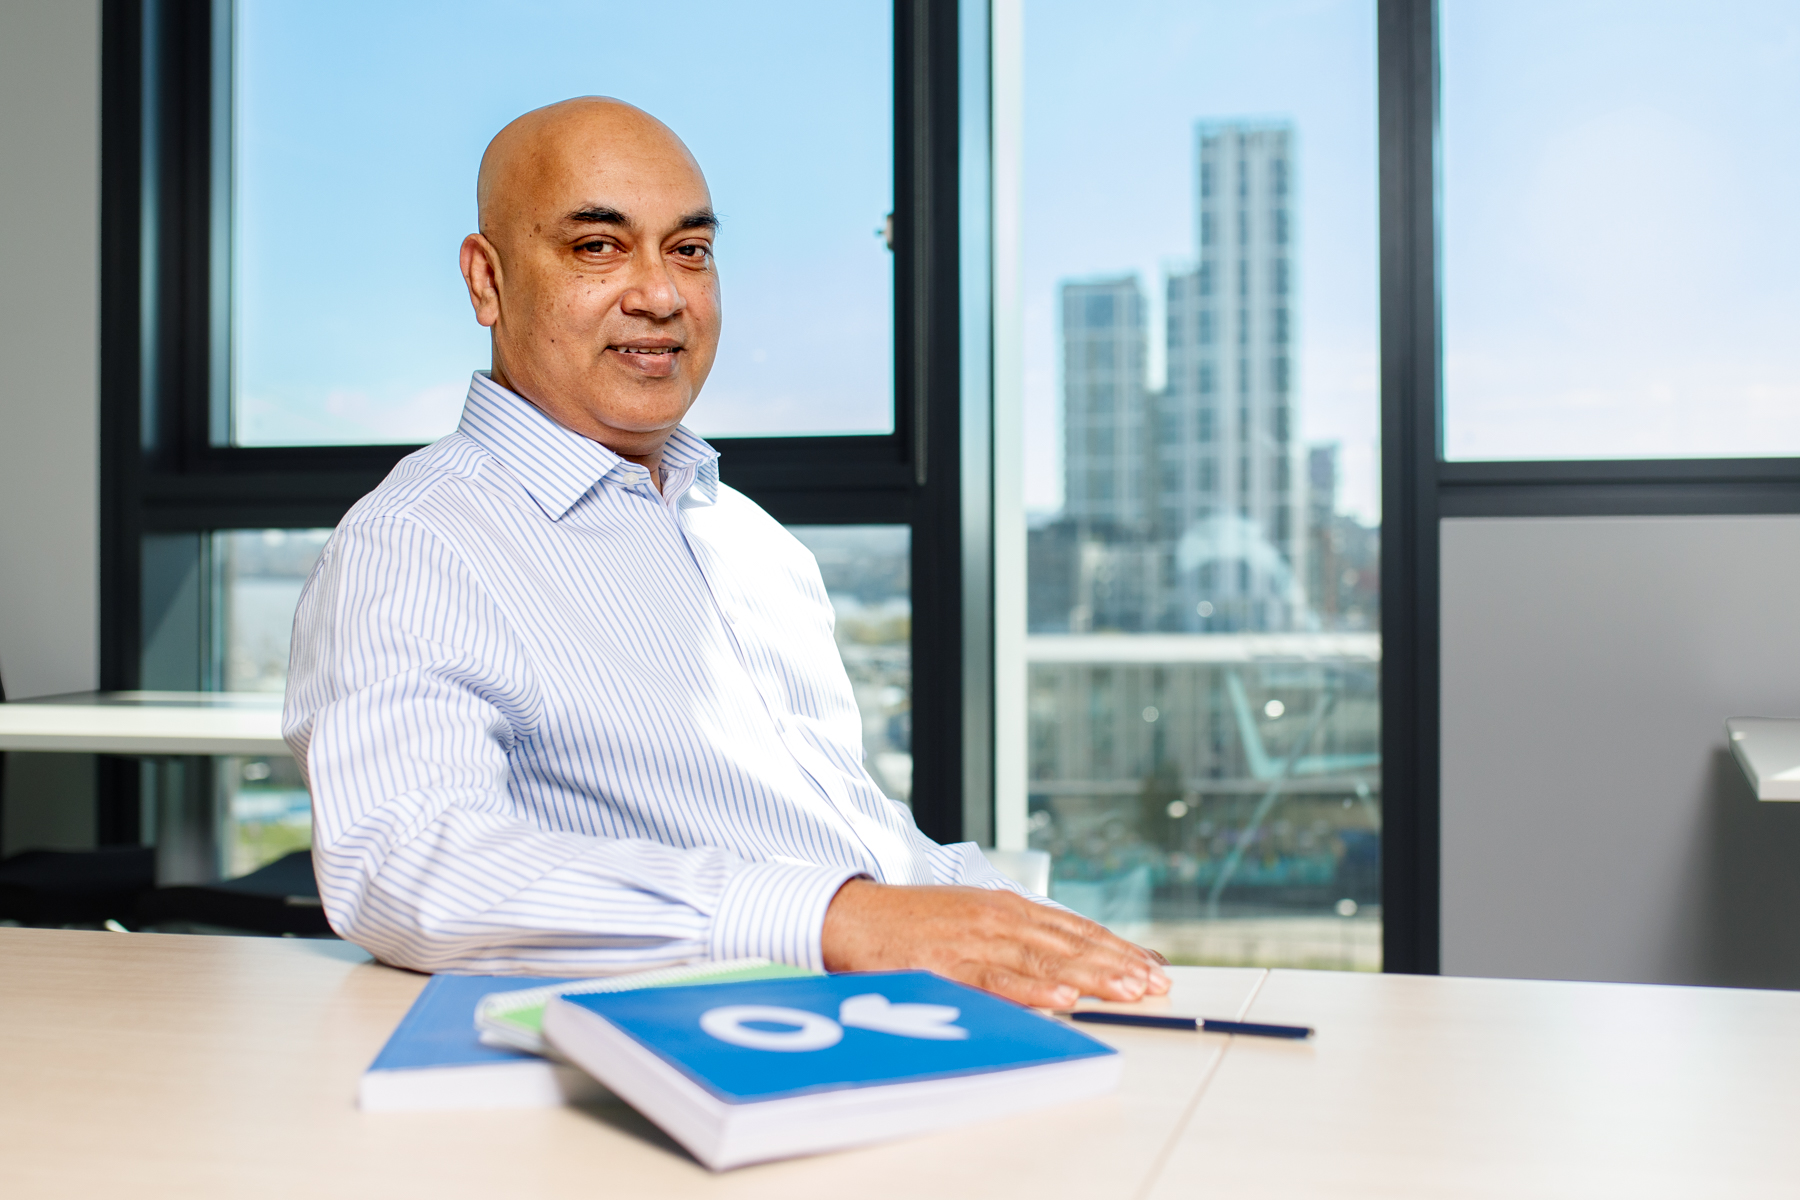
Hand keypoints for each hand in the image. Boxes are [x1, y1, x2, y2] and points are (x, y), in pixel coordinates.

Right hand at [820, 879, 1170, 1007]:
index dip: (1116, 948)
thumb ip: (1014, 939)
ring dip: (1091, 977)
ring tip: (1129, 991)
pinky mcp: (947, 966)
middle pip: (1068, 944)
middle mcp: (997, 919)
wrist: (851, 915)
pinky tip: (1064, 1001)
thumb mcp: (970, 918)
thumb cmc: (911, 924)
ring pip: (1043, 961)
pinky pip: (997, 981)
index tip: (1152, 966)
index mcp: (1006, 907)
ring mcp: (973, 941)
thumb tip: (1063, 970)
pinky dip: (1033, 992)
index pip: (1074, 928)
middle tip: (1156, 983)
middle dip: (1117, 964)